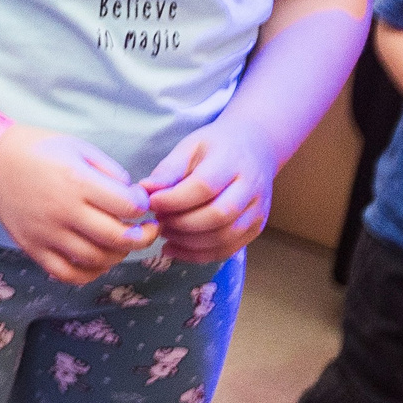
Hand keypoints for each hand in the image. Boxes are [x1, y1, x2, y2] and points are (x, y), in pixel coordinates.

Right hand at [0, 124, 154, 283]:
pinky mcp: (32, 247)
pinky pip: (68, 274)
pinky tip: (95, 259)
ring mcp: (46, 233)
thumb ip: (110, 172)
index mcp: (77, 182)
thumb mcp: (79, 147)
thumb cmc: (38, 149)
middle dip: (143, 237)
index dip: (144, 206)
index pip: (129, 207)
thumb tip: (132, 201)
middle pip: (119, 239)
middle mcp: (63, 211)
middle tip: (145, 229)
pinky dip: (89, 273)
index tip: (139, 202)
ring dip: (118, 255)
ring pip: (97, 260)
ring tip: (118, 242)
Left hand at [139, 117, 278, 263]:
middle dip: (181, 223)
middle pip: (217, 216)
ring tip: (165, 233)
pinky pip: (228, 249)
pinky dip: (199, 255)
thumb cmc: (217, 147)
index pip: (204, 187)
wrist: (257, 149)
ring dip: (188, 242)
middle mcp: (251, 189)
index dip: (174, 200)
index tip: (151, 203)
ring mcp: (257, 211)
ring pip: (224, 237)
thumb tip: (145, 190)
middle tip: (158, 220)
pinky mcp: (256, 228)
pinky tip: (176, 248)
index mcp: (232, 162)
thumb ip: (169, 169)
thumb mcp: (190, 146)